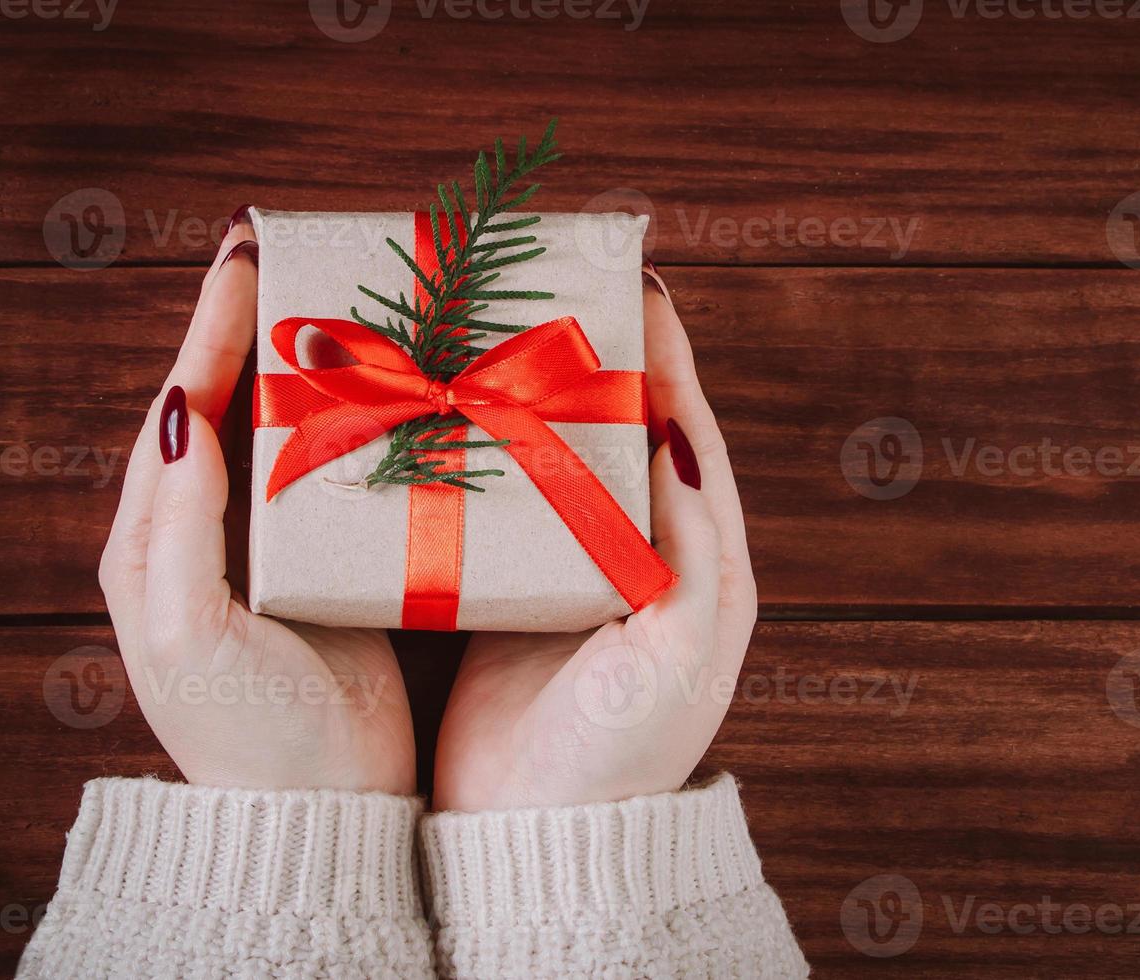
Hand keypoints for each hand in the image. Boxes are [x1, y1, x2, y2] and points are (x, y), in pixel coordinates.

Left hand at [98, 215, 415, 795]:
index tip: (244, 259)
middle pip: (231, 410)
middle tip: (300, 262)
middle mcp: (211, 538)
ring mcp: (274, 554)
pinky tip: (391, 399)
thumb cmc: (246, 731)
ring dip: (312, 373)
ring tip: (350, 310)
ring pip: (288, 439)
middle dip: (259, 333)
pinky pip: (339, 481)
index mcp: (157, 545)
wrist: (319, 811)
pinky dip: (357, 430)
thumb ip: (179, 525)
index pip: (179, 411)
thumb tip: (182, 412)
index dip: (209, 332)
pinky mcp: (332, 574)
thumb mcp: (190, 633)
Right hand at [432, 265, 755, 810]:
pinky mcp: (510, 593)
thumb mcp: (682, 650)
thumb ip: (696, 545)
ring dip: (528, 394)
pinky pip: (500, 503)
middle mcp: (638, 554)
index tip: (638, 281)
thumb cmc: (625, 752)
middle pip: (618, 431)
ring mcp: (572, 570)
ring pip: (554, 456)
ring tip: (488, 329)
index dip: (666, 354)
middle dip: (590, 358)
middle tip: (549, 288)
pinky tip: (442, 414)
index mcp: (697, 561)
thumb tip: (678, 430)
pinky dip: (478, 453)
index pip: (686, 430)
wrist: (540, 838)